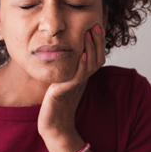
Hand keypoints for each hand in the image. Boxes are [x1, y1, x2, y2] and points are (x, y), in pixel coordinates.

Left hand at [37, 24, 105, 138]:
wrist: (53, 125)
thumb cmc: (55, 105)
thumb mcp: (63, 83)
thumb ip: (67, 71)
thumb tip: (64, 57)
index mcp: (82, 77)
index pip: (95, 57)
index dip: (97, 43)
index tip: (95, 27)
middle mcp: (82, 80)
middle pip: (97, 58)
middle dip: (97, 41)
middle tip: (95, 26)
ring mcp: (76, 85)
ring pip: (90, 65)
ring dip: (91, 48)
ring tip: (88, 33)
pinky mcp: (66, 91)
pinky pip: (78, 76)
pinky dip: (82, 64)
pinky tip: (81, 53)